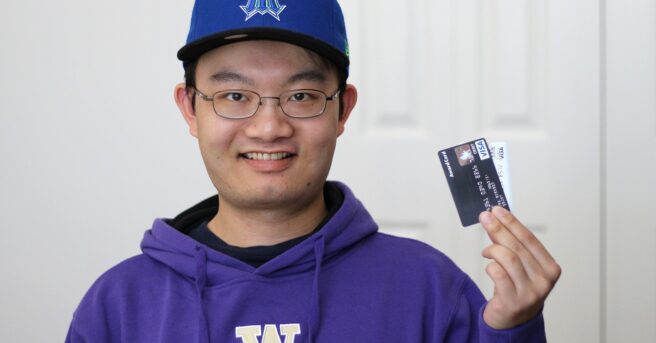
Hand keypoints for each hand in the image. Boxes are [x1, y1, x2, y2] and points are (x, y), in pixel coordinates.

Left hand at [479, 206, 560, 329]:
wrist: (514, 321)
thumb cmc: (517, 289)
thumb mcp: (520, 266)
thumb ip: (511, 245)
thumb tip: (496, 220)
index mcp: (550, 268)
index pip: (530, 239)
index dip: (512, 222)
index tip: (498, 210)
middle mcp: (544, 281)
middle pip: (517, 247)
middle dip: (499, 229)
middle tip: (485, 217)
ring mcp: (530, 292)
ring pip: (508, 258)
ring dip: (493, 249)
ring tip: (486, 251)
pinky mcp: (513, 302)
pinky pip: (498, 274)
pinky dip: (490, 266)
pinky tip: (489, 266)